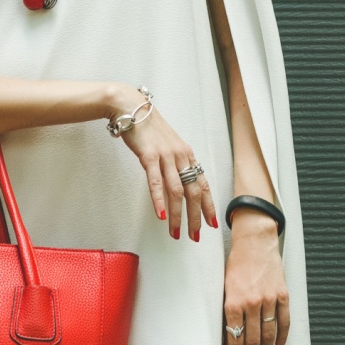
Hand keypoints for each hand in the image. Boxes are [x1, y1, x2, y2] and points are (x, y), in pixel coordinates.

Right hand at [111, 84, 217, 240]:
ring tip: (176, 232)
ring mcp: (166, 157)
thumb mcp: (168, 147)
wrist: (132, 109)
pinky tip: (161, 214)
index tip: (212, 223)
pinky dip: (159, 200)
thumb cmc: (149, 129)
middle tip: (195, 235)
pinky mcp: (149, 156)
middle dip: (196, 217)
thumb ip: (174, 165)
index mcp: (187, 156)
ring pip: (177, 191)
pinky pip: (156, 182)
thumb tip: (177, 185)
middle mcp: (181, 157)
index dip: (209, 206)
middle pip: (194, 192)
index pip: (203, 185)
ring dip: (178, 215)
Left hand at [221, 209, 288, 344]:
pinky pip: (284, 322)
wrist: (255, 242)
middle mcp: (252, 303)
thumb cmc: (236, 264)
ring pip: (269, 335)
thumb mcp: (223, 288)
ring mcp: (270, 299)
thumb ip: (227, 312)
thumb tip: (227, 337)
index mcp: (233, 302)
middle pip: (252, 341)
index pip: (234, 339)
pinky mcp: (283, 295)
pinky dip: (282, 337)